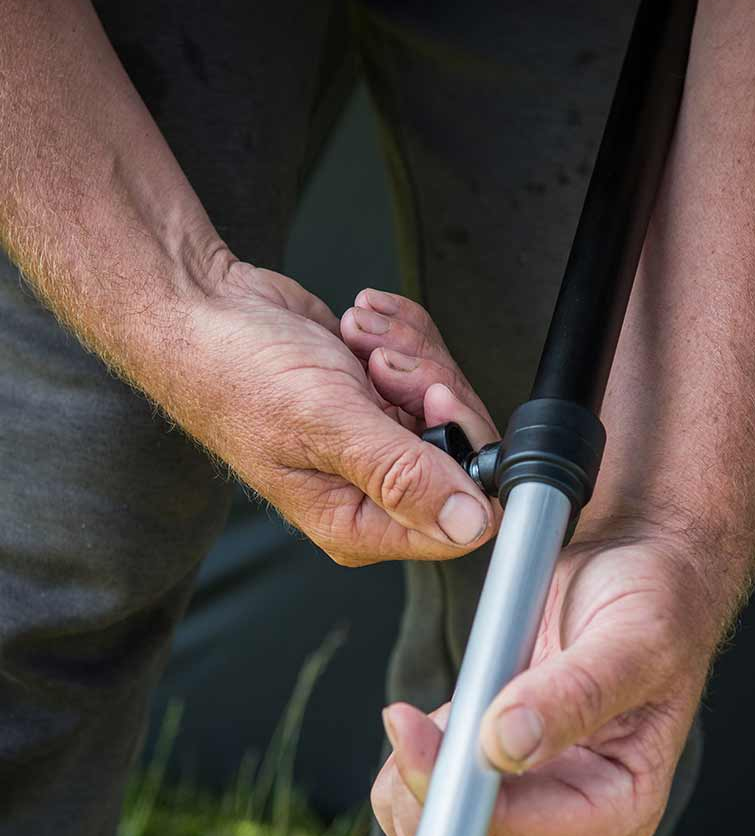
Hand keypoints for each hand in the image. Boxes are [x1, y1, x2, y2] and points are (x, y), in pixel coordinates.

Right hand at [187, 264, 497, 565]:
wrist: (204, 312)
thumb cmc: (237, 374)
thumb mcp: (327, 425)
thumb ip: (403, 476)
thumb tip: (468, 522)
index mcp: (357, 523)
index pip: (460, 521)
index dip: (465, 454)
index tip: (433, 400)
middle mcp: (373, 494)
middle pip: (464, 452)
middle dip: (431, 386)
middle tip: (380, 365)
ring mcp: (380, 445)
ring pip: (450, 401)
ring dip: (410, 352)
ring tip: (356, 342)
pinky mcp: (382, 401)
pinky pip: (429, 366)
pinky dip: (401, 335)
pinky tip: (357, 328)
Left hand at [377, 530, 716, 835]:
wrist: (643, 570)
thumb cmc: (655, 603)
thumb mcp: (630, 640)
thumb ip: (572, 694)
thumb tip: (504, 746)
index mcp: (622, 805)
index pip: (518, 831)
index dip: (453, 790)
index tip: (409, 727)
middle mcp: (580, 816)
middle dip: (422, 800)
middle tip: (404, 720)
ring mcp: (539, 798)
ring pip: (447, 830)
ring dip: (410, 782)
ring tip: (418, 715)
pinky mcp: (504, 769)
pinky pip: (441, 792)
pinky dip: (419, 760)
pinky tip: (431, 716)